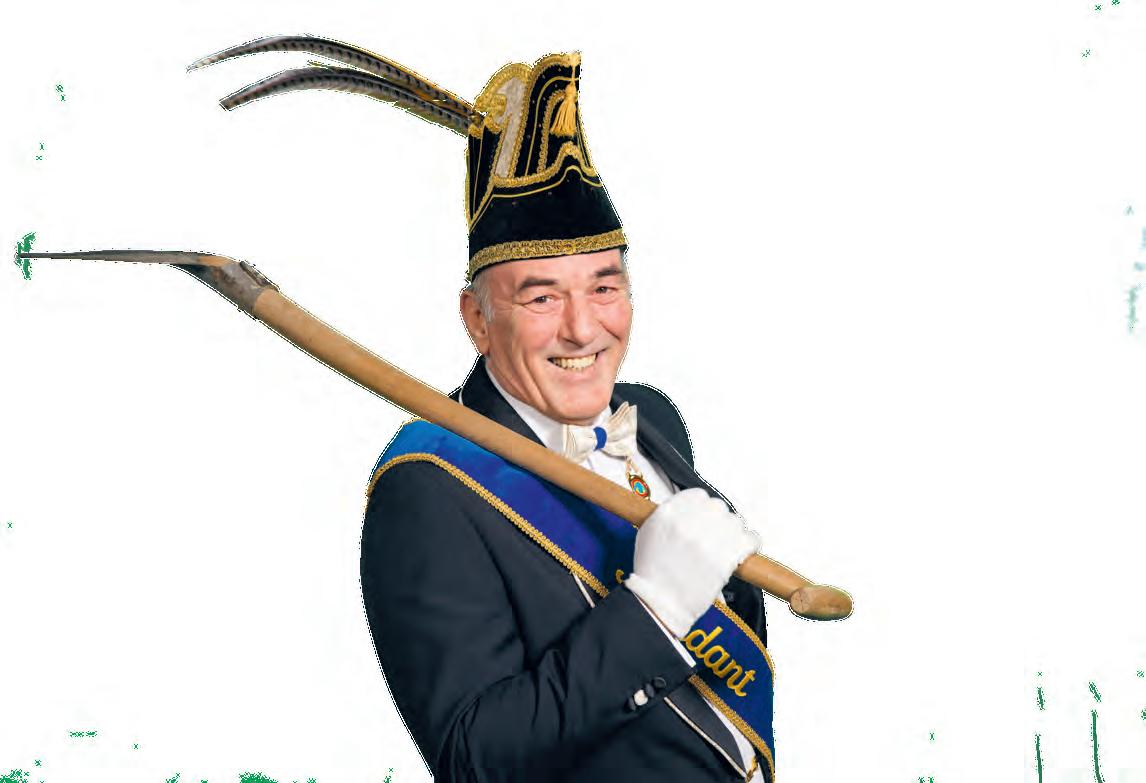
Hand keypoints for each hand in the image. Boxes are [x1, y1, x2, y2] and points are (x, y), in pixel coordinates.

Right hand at [624, 488, 759, 637]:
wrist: (660, 603)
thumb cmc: (652, 574)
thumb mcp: (648, 534)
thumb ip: (668, 516)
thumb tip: (689, 511)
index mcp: (669, 513)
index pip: (698, 496)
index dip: (702, 508)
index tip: (703, 519)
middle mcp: (690, 521)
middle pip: (718, 507)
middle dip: (718, 521)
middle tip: (714, 536)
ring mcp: (709, 539)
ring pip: (735, 522)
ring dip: (732, 533)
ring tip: (725, 547)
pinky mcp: (726, 557)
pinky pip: (750, 540)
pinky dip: (748, 545)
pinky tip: (741, 552)